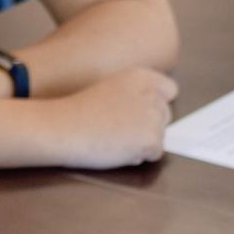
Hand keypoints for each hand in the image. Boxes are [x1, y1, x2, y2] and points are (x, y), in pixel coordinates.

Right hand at [42, 67, 177, 169]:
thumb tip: (152, 111)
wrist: (62, 127)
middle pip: (165, 116)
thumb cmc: (78, 111)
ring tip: (114, 139)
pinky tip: (117, 149)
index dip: (156, 104)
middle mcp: (152, 93)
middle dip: (148, 125)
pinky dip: (138, 156)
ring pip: (160, 136)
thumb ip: (135, 94)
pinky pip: (154, 154)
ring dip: (142, 142)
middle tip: (119, 129)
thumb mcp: (110, 88)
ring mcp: (153, 117)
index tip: (138, 113)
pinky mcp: (151, 139)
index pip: (170, 90)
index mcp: (141, 76)